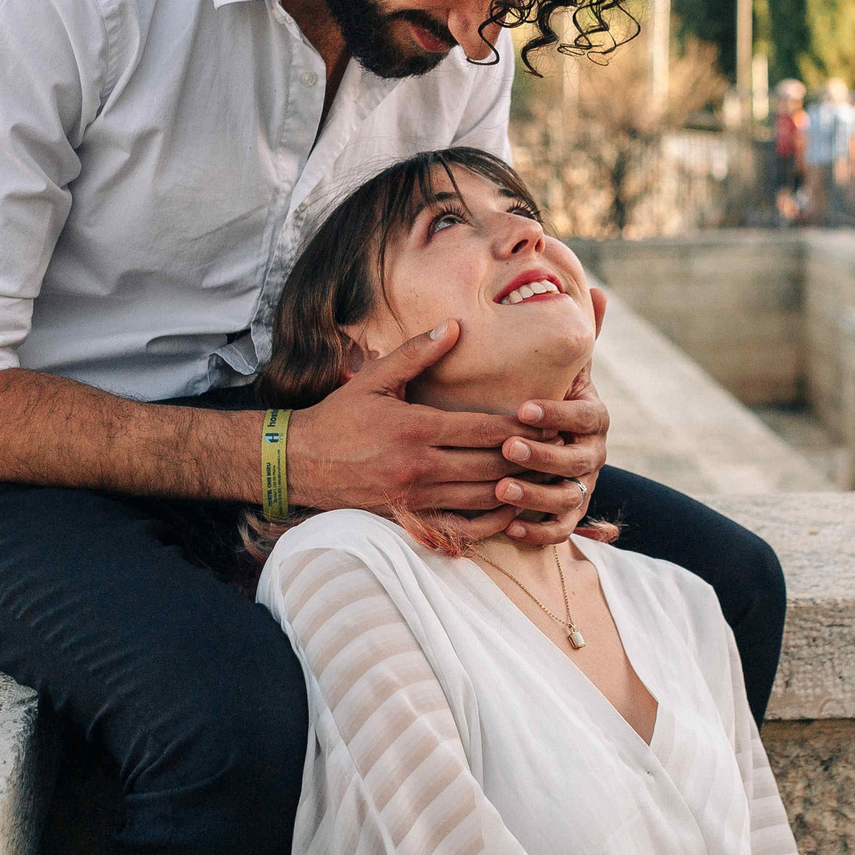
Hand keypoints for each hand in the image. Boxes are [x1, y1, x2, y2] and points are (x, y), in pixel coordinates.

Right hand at [284, 321, 543, 535]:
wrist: (297, 463)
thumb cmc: (338, 417)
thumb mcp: (374, 379)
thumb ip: (417, 354)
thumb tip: (454, 326)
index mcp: (416, 429)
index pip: (484, 430)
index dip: (522, 426)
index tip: (548, 418)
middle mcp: (420, 467)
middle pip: (491, 466)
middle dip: (528, 457)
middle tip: (557, 447)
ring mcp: (415, 498)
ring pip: (482, 498)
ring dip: (516, 488)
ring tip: (543, 475)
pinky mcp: (409, 518)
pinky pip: (460, 528)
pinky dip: (490, 523)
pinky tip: (510, 512)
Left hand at [498, 288, 609, 543]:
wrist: (549, 440)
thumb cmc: (548, 396)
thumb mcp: (564, 368)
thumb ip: (578, 337)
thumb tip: (599, 291)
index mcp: (594, 418)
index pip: (585, 418)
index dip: (557, 415)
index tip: (523, 409)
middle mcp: (593, 455)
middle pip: (576, 461)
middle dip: (542, 456)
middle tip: (507, 448)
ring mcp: (582, 487)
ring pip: (566, 498)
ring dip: (535, 495)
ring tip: (501, 487)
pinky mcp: (566, 515)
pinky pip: (557, 530)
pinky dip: (535, 532)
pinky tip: (507, 525)